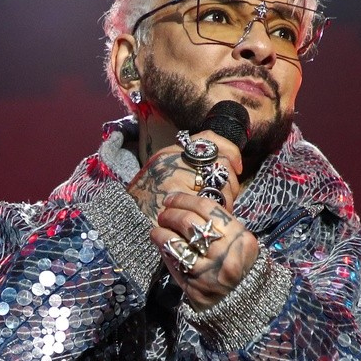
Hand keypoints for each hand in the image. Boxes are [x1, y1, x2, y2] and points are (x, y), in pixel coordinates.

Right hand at [127, 130, 242, 224]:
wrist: (123, 221)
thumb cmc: (146, 203)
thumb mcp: (162, 176)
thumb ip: (187, 168)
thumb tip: (222, 168)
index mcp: (171, 153)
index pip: (209, 138)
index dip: (230, 150)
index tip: (237, 166)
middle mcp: (174, 161)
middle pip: (221, 162)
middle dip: (231, 182)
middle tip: (227, 197)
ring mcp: (176, 179)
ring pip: (221, 184)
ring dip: (227, 200)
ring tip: (216, 211)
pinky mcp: (180, 199)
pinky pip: (214, 203)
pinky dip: (218, 213)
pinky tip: (210, 220)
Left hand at [152, 192, 259, 309]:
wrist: (245, 303)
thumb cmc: (242, 266)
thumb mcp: (240, 242)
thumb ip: (220, 224)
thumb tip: (188, 205)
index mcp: (240, 237)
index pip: (207, 208)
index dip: (185, 199)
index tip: (172, 198)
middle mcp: (225, 254)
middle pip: (189, 222)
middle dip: (171, 214)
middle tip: (164, 213)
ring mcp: (209, 272)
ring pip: (176, 242)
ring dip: (162, 231)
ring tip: (159, 227)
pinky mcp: (195, 288)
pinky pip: (173, 262)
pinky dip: (164, 249)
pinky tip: (160, 242)